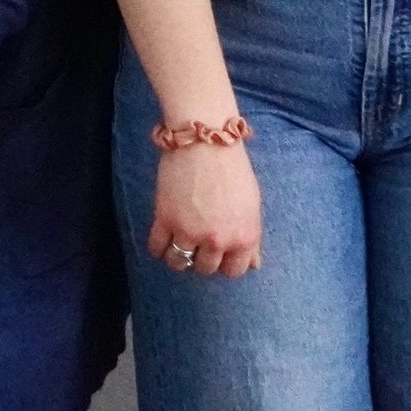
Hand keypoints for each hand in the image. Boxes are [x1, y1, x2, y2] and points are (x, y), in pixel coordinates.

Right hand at [146, 139, 261, 278]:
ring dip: (178, 257)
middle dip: (201, 258)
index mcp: (244, 237)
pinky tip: (161, 239)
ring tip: (177, 244)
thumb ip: (251, 238)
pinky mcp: (165, 219)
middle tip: (197, 243)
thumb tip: (253, 264)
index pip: (234, 271)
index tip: (218, 253)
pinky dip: (157, 248)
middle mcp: (218, 240)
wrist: (205, 139)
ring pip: (179, 263)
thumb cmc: (232, 168)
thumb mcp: (252, 205)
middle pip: (205, 269)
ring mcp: (189, 232)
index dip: (225, 263)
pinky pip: (157, 247)